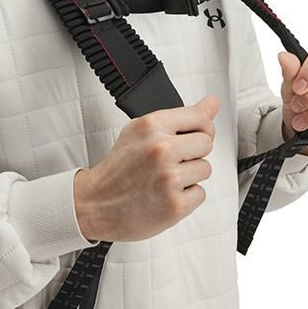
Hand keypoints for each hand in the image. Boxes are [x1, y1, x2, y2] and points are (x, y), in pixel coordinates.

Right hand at [75, 95, 218, 242]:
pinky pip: (200, 193)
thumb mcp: (141, 131)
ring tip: (165, 178)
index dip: (201, 127)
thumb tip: (211, 103)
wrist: (95, 202)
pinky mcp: (176, 205)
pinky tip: (166, 194)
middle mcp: (161, 149)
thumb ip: (180, 117)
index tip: (196, 133)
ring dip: (190, 175)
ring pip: (205, 169)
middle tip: (171, 160)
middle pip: (206, 142)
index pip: (200, 117)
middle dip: (192, 152)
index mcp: (152, 126)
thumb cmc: (119, 167)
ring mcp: (169, 177)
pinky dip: (186, 196)